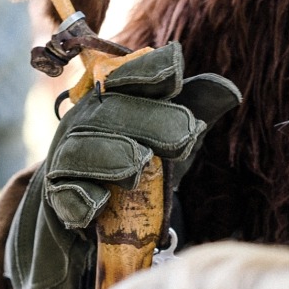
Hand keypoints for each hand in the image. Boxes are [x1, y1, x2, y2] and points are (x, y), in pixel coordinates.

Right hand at [4, 41, 239, 288]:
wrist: (96, 219)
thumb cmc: (140, 167)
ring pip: (79, 151)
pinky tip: (98, 203)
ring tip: (138, 164)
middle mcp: (85, 123)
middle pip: (107, 112)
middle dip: (147, 119)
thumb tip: (230, 91)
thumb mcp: (173, 139)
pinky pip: (62, 196)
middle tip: (187, 132)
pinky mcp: (58, 199)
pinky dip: (79, 198)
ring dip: (110, 154)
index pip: (129, 75)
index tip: (177, 69)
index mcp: (114, 99)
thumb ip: (197, 112)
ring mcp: (66, 160)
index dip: (151, 70)